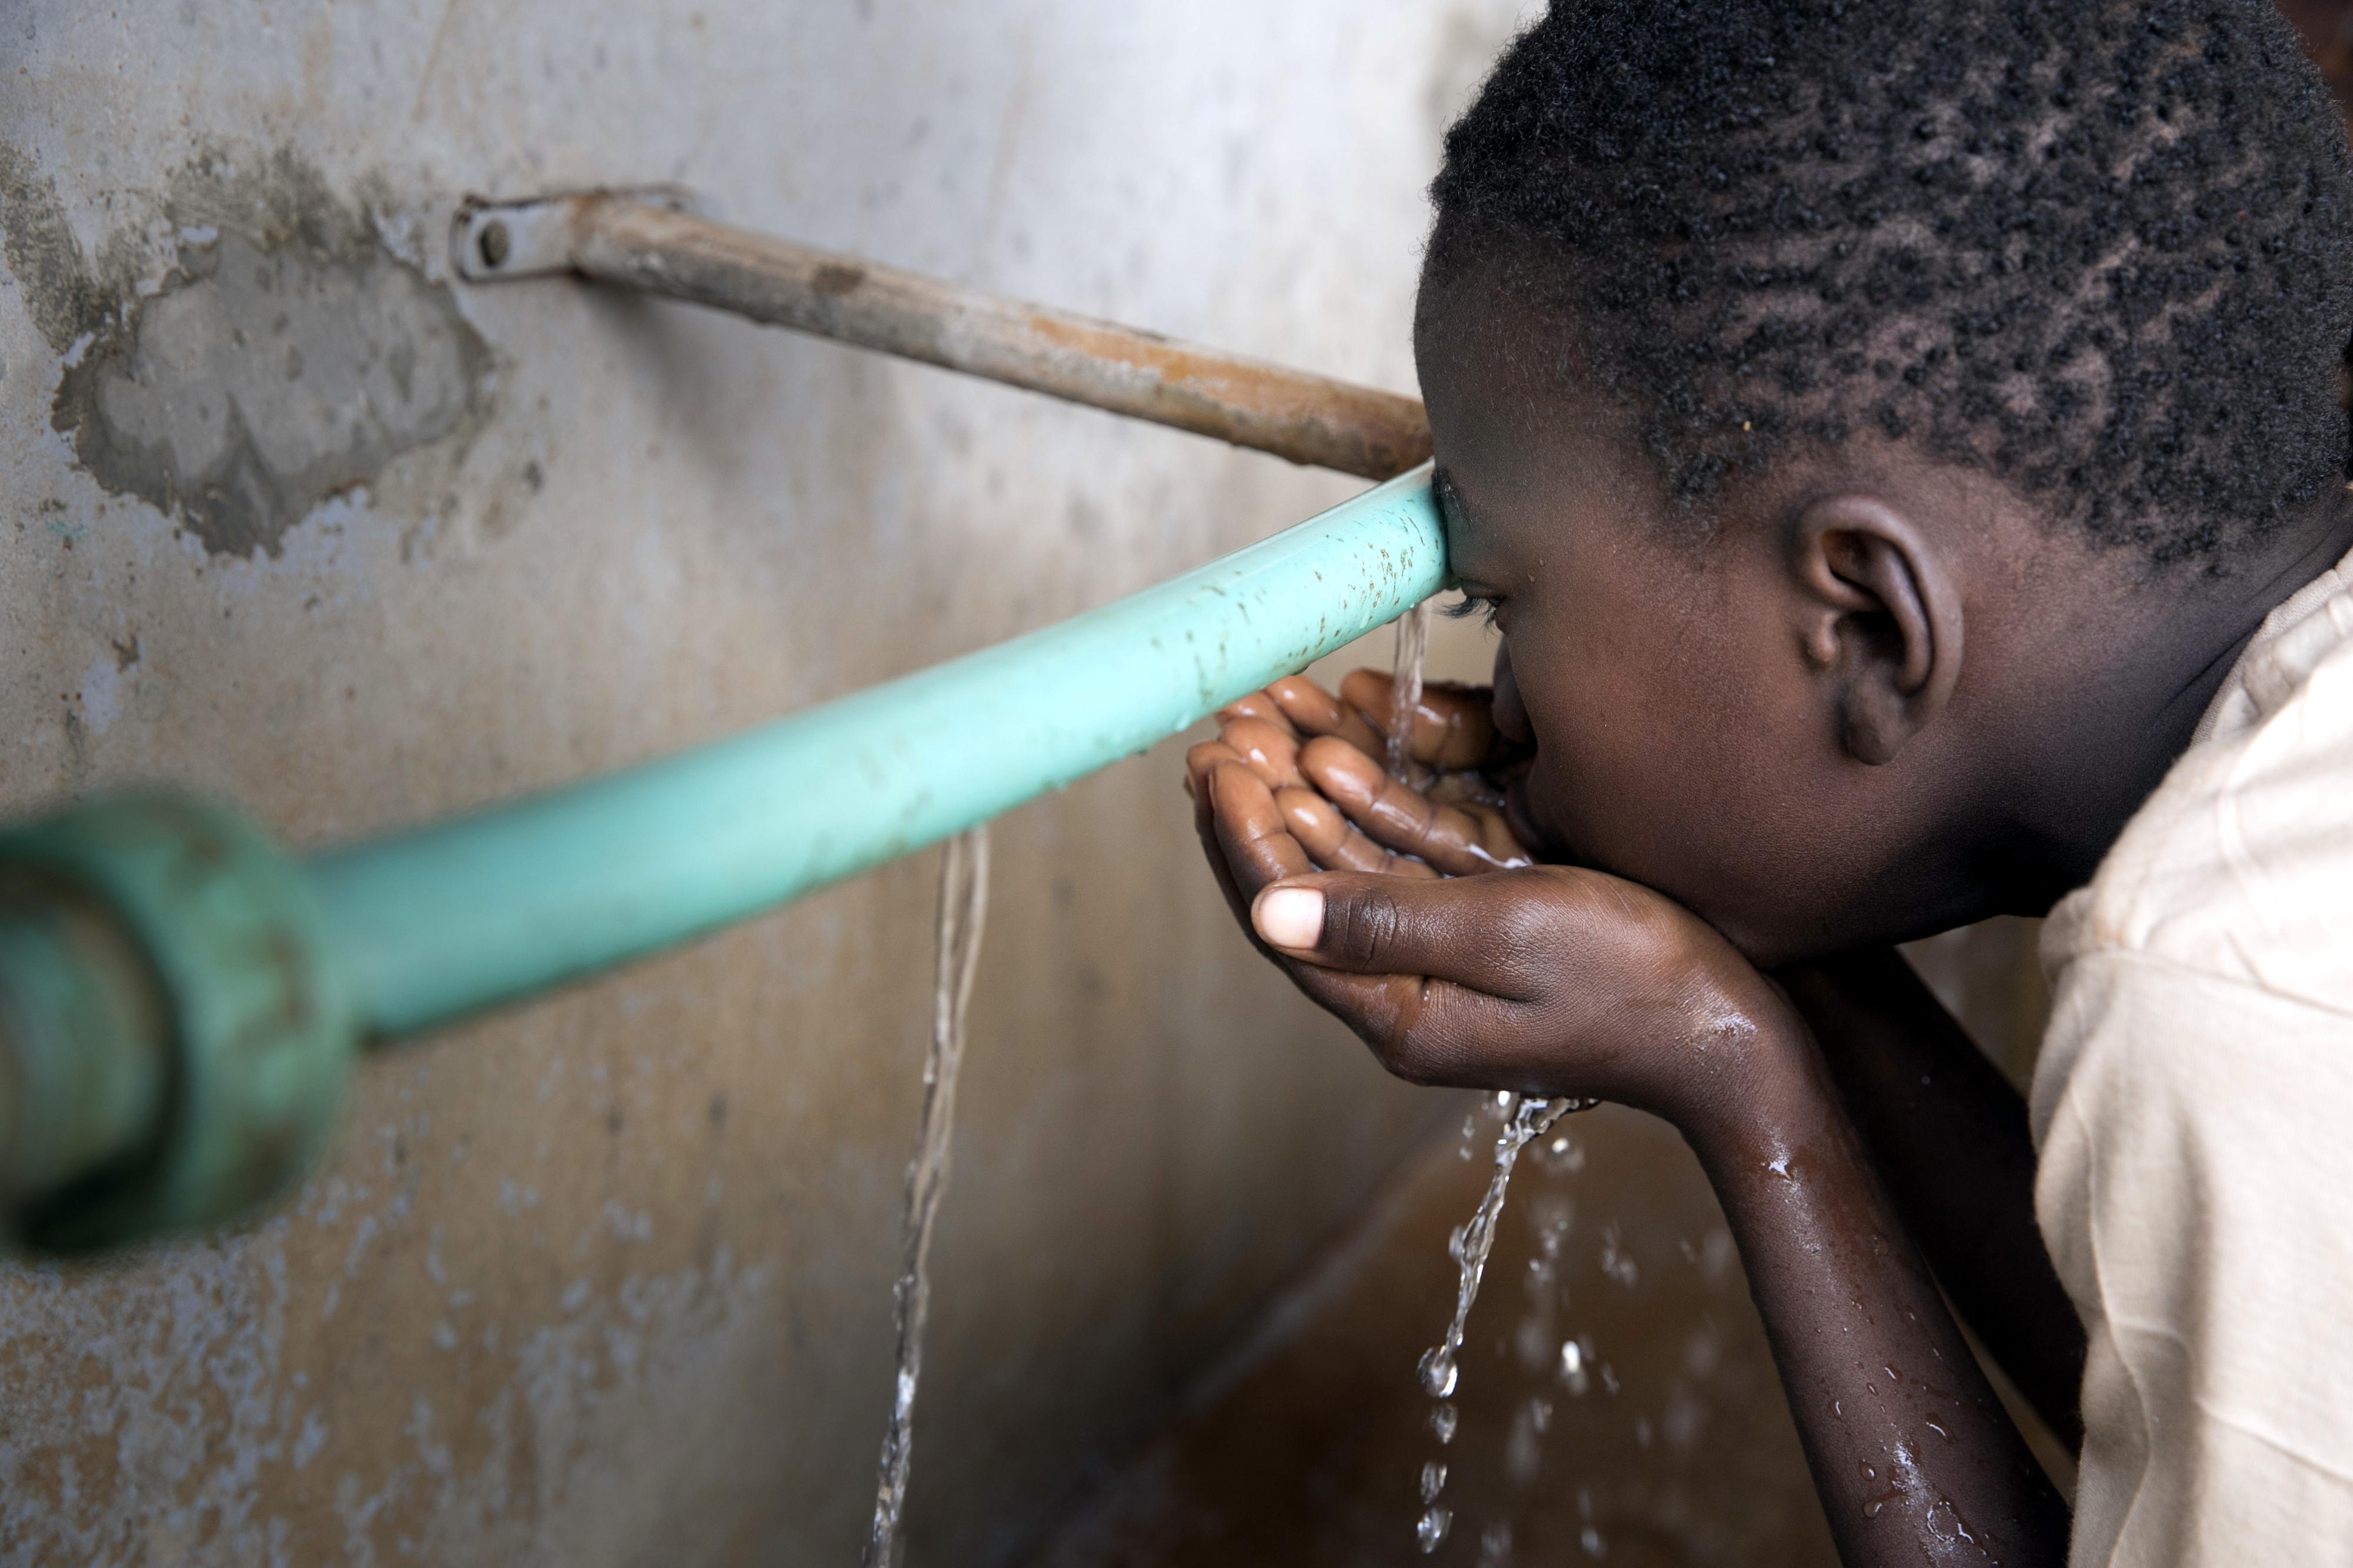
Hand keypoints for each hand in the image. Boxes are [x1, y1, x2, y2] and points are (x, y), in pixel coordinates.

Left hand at [1185, 672, 1798, 1126]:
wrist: (1740, 1034)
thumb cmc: (1638, 980)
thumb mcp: (1509, 936)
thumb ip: (1385, 921)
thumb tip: (1266, 912)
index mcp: (1398, 1013)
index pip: (1283, 915)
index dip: (1240, 834)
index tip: (1214, 756)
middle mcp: (1407, 996)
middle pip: (1303, 889)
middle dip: (1259, 801)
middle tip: (1224, 723)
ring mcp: (1446, 966)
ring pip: (1347, 870)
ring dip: (1303, 795)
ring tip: (1265, 722)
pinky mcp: (1486, 938)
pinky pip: (1403, 868)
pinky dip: (1368, 810)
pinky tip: (1342, 756)